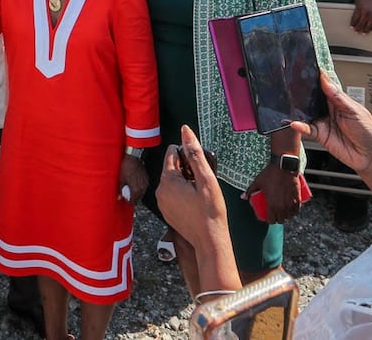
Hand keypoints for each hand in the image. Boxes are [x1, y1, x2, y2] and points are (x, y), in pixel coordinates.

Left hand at [117, 152, 146, 204]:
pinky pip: (144, 187)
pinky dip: (140, 188)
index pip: (133, 202)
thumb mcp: (121, 180)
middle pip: (138, 199)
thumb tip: (119, 197)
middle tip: (127, 194)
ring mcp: (146, 183)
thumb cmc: (126, 168)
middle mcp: (142, 188)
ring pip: (142, 193)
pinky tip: (135, 184)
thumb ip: (120, 190)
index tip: (125, 199)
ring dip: (137, 193)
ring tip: (130, 188)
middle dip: (133, 198)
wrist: (132, 158)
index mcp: (136, 190)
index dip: (128, 201)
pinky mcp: (147, 179)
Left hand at [155, 126, 228, 252]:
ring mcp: (162, 202)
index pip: (172, 153)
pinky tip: (195, 202)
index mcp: (167, 180)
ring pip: (173, 181)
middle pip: (172, 167)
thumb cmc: (210, 212)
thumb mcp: (206, 179)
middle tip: (202, 183)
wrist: (210, 241)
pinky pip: (173, 194)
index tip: (199, 168)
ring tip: (199, 193)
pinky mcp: (166, 212)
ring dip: (185, 181)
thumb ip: (194, 153)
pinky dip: (183, 193)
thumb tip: (185, 131)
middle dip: (187, 169)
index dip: (188, 156)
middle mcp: (160, 190)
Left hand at [244, 163, 302, 223]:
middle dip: (277, 219)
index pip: (271, 220)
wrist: (284, 166)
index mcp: (272, 205)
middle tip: (274, 214)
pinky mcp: (297, 198)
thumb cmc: (269, 174)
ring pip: (289, 216)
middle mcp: (282, 207)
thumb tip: (242, 197)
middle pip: (281, 219)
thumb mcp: (258, 182)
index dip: (269, 220)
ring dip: (286, 216)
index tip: (267, 217)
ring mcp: (291, 203)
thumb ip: (250, 190)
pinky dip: (294, 212)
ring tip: (283, 213)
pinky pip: (297, 210)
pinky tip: (292, 211)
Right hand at [291, 70, 371, 176]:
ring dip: (299, 110)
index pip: (325, 86)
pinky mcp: (319, 134)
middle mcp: (329, 109)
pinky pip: (307, 129)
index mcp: (339, 100)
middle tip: (295, 88)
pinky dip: (300, 126)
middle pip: (312, 97)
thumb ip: (339, 97)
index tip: (307, 72)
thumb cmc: (368, 132)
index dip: (317, 79)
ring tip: (293, 105)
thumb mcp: (355, 111)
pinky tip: (296, 123)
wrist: (369, 156)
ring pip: (307, 112)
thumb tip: (326, 80)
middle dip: (304, 93)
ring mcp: (323, 121)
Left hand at [350, 0, 371, 32]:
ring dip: (365, 31)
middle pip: (361, 25)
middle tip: (357, 31)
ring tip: (363, 33)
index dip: (352, 24)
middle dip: (358, 29)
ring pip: (368, 27)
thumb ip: (356, 7)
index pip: (354, 20)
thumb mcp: (358, 0)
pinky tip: (371, 30)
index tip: (352, 27)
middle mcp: (366, 14)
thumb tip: (354, 13)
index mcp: (359, 10)